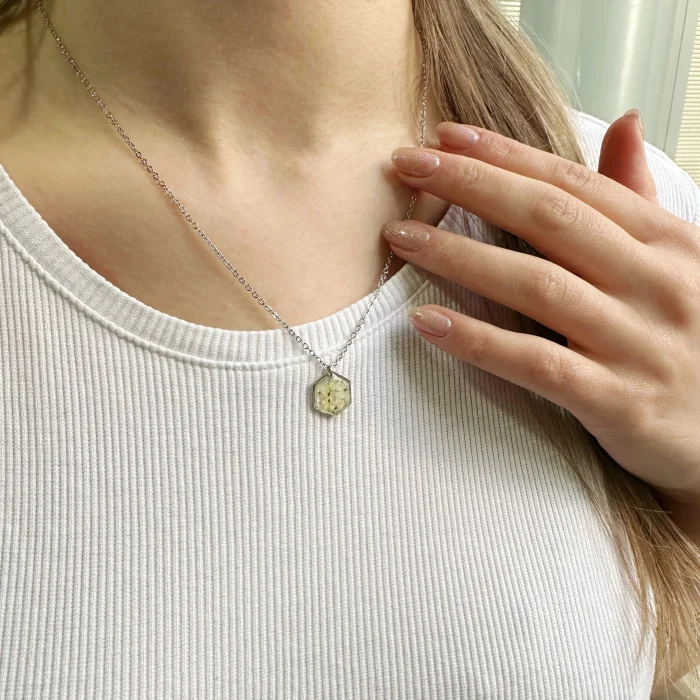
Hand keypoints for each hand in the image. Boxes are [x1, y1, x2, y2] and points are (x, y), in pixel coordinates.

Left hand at [383, 112, 699, 503]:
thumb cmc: (694, 343)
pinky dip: (479, 342)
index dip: (505, 156)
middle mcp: (656, 283)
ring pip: (537, 285)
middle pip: (550, 219)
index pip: (574, 184)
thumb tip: (622, 124)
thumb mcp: (679, 264)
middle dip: (472, 185)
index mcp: (668, 242)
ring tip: (401, 238)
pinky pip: (538, 365)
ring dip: (460, 256)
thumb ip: (639, 201)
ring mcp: (639, 343)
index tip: (444, 136)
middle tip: (407, 165)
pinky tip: (427, 323)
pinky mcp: (621, 403)